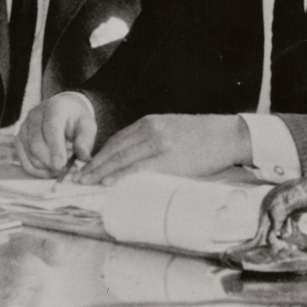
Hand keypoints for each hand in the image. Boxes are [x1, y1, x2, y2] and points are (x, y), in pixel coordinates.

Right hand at [15, 93, 96, 175]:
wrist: (63, 112)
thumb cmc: (76, 120)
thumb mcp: (87, 126)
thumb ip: (85, 141)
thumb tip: (83, 157)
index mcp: (54, 108)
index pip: (50, 128)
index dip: (55, 148)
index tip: (62, 165)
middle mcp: (34, 115)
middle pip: (36, 144)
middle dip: (51, 162)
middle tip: (67, 169)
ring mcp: (23, 128)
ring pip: (30, 156)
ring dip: (47, 167)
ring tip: (63, 165)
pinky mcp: (18, 140)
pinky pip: (25, 162)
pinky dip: (39, 172)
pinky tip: (52, 171)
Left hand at [71, 114, 250, 185]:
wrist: (229, 135)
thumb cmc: (203, 137)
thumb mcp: (171, 129)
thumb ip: (151, 140)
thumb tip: (132, 158)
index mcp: (150, 123)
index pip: (116, 140)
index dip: (99, 155)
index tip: (86, 165)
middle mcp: (150, 130)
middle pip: (114, 149)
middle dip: (94, 165)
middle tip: (78, 178)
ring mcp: (159, 144)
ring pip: (122, 159)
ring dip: (101, 172)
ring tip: (86, 182)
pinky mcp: (170, 159)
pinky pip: (139, 169)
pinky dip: (120, 176)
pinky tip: (108, 182)